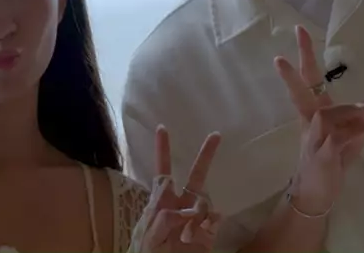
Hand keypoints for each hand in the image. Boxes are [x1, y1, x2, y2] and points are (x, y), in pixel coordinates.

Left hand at [137, 126, 222, 252]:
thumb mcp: (148, 236)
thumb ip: (163, 218)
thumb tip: (186, 210)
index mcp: (161, 204)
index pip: (163, 172)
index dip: (162, 150)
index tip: (162, 128)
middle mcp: (181, 207)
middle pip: (195, 176)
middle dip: (205, 156)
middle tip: (216, 135)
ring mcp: (196, 219)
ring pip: (205, 201)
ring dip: (197, 213)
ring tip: (186, 235)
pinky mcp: (208, 234)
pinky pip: (215, 219)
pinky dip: (208, 224)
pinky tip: (196, 235)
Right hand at [274, 26, 363, 216]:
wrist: (317, 196)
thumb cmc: (331, 163)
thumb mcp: (350, 139)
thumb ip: (359, 122)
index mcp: (315, 113)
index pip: (309, 80)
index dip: (306, 56)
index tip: (300, 30)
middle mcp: (311, 122)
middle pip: (302, 92)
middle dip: (296, 69)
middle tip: (286, 48)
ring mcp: (314, 139)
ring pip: (328, 114)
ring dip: (350, 113)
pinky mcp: (322, 157)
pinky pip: (337, 138)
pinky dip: (353, 132)